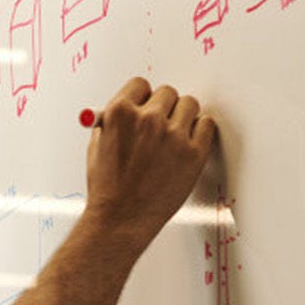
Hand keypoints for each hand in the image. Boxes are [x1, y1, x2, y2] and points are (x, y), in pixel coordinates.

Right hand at [84, 77, 216, 248]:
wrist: (120, 220)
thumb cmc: (107, 188)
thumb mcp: (97, 146)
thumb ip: (113, 122)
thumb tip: (129, 108)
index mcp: (120, 112)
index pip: (140, 84)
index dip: (142, 97)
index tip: (145, 106)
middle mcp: (148, 119)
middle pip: (168, 92)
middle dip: (163, 107)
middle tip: (160, 124)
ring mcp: (173, 135)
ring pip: (190, 104)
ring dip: (183, 116)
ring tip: (175, 134)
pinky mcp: (194, 153)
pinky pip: (207, 125)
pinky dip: (200, 130)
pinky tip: (188, 142)